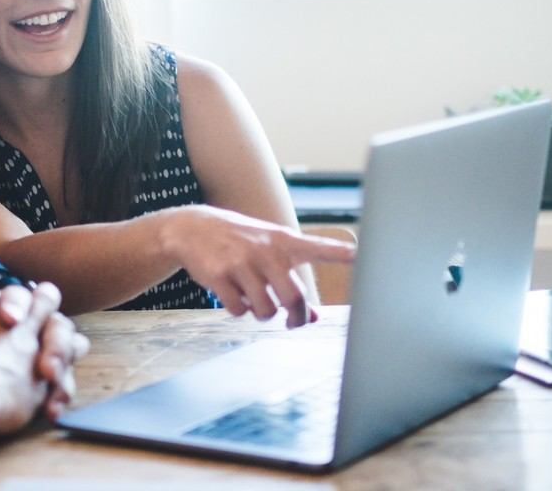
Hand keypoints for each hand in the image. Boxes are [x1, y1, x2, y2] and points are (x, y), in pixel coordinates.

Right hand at [160, 205, 354, 327]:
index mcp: (282, 241)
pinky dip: (239, 310)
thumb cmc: (240, 241)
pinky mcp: (218, 276)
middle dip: (295, 318)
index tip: (360, 254)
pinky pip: (238, 310)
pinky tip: (233, 294)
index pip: (316, 247)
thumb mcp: (268, 251)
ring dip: (262, 313)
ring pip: (264, 310)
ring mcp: (240, 262)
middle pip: (292, 298)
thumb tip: (313, 317)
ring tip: (255, 299)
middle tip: (292, 322)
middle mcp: (264, 250)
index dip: (339, 252)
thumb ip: (291, 280)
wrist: (192, 228)